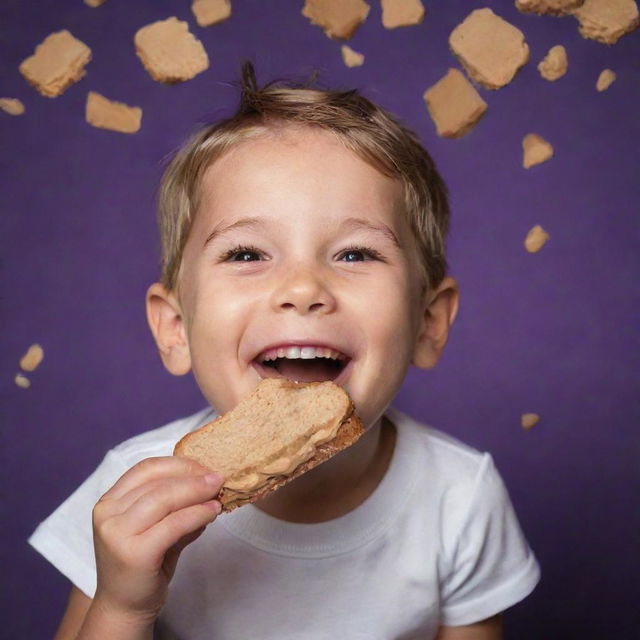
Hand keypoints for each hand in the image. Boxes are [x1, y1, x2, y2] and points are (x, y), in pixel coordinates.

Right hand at [91, 456, 223, 623]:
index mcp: (109, 501)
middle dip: (192, 477)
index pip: (146, 468)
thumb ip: (177, 505)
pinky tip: (212, 512)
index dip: (179, 464)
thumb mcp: (157, 526)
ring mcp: (117, 534)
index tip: (204, 467)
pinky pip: (173, 524)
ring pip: (164, 499)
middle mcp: (107, 514)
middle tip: (217, 479)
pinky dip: (197, 514)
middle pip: (157, 482)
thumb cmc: (143, 563)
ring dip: (197, 493)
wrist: (124, 606)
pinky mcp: (134, 553)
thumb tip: (209, 484)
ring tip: (218, 494)